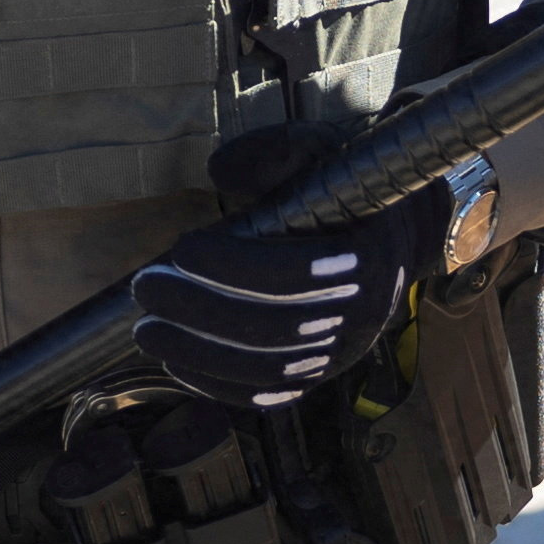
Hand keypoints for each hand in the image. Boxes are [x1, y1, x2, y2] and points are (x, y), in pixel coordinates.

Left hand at [127, 174, 454, 409]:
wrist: (397, 231)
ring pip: (269, 370)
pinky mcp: (324, 373)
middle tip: (146, 289)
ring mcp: (345, 351)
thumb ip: (272, 152)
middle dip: (200, 312)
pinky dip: (221, 386)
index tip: (180, 249)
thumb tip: (218, 170)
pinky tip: (178, 365)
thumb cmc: (347, 186)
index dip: (232, 265)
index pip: (293, 273)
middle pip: (274, 328)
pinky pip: (271, 395)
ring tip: (146, 331)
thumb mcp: (320, 148)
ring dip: (201, 355)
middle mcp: (362, 315)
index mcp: (366, 256)